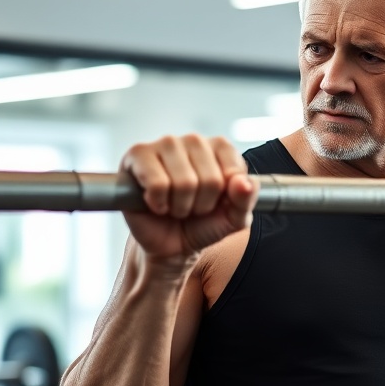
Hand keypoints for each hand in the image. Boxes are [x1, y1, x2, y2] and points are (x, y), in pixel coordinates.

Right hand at [119, 134, 257, 262]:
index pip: (234, 171)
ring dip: (180, 206)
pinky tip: (155, 202)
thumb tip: (245, 183)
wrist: (171, 245)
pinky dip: (159, 203)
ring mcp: (164, 144)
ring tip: (174, 205)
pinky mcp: (138, 155)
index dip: (226, 197)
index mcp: (221, 148)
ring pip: (184, 182)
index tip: (216, 201)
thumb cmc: (202, 224)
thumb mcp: (234, 219)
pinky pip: (157, 183)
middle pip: (210, 179)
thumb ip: (247, 200)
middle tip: (191, 207)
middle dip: (202, 205)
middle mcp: (193, 140)